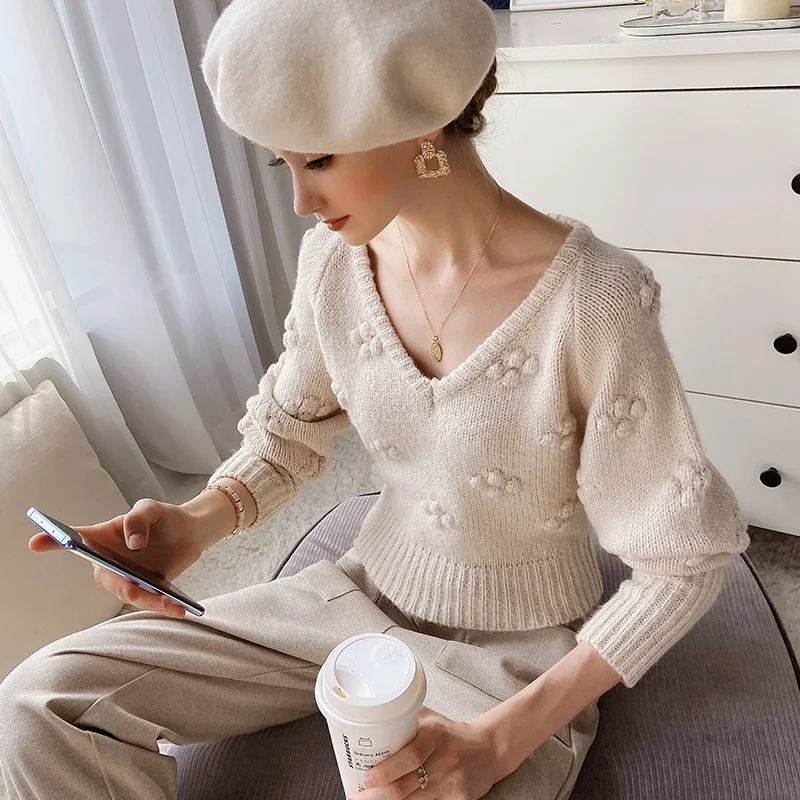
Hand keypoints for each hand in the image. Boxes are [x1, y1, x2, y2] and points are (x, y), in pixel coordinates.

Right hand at [28, 498, 203, 617]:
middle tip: (132, 589)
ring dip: (147, 600)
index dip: (53, 540)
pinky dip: (164, 606)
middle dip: (118, 585)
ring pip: (130, 594)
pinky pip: (151, 601)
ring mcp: (129, 577)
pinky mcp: (148, 588)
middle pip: (106, 577)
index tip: (35, 541)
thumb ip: (138, 518)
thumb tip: (132, 542)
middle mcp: (111, 561)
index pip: (75, 539)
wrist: (191, 532)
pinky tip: (179, 609)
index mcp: (104, 537)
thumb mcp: (152, 508)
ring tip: (167, 602)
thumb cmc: (164, 517)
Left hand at [348, 706, 506, 799]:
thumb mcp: (431, 719)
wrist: (489, 749)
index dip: (385, 771)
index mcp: (435, 734)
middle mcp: (444, 759)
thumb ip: (406, 719)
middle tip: (358, 795)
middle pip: (405, 785)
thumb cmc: (452, 734)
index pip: (409, 756)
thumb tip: (372, 717)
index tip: (366, 778)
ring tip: (368, 799)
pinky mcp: (459, 799)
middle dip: (377, 795)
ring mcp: (452, 782)